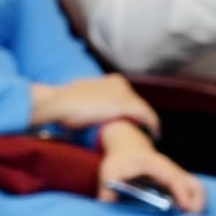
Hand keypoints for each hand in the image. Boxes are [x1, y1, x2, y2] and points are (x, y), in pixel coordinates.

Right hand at [30, 74, 158, 137]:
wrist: (60, 103)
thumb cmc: (64, 103)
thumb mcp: (81, 97)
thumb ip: (92, 100)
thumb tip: (91, 110)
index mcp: (111, 80)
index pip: (127, 97)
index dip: (130, 112)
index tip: (131, 122)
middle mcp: (121, 84)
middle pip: (137, 103)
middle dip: (138, 118)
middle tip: (140, 131)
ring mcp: (124, 93)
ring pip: (143, 110)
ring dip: (146, 123)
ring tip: (148, 135)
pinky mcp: (127, 105)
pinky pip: (147, 116)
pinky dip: (152, 125)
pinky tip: (155, 134)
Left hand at [97, 122, 206, 213]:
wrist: (128, 147)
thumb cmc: (119, 161)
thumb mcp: (109, 172)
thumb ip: (107, 190)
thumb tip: (108, 206)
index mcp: (155, 166)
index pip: (174, 179)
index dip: (181, 193)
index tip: (185, 208)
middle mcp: (170, 171)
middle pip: (194, 185)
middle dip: (197, 203)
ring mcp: (176, 176)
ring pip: (196, 189)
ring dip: (197, 205)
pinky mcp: (177, 183)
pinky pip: (192, 192)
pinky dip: (192, 204)